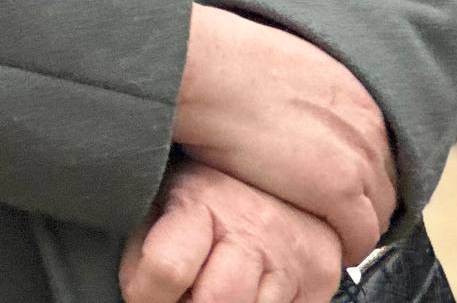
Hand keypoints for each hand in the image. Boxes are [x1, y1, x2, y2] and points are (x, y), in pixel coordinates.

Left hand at [121, 160, 346, 302]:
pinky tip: (253, 284)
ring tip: (220, 280)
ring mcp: (294, 256)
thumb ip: (146, 242)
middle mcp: (255, 227)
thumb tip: (133, 290)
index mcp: (203, 200)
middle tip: (187, 291)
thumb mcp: (165, 198)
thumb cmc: (211, 187)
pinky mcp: (322, 281)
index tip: (143, 294)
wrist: (283, 167)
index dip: (146, 292)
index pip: (167, 268)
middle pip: (216, 302)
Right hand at [172, 7, 392, 264]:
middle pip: (384, 183)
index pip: (376, 151)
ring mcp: (357, 158)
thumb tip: (286, 108)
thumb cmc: (222, 67)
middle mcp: (366, 126)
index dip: (358, 176)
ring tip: (326, 239)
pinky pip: (361, 236)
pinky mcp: (338, 189)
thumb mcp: (280, 70)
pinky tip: (324, 250)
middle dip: (363, 204)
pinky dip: (347, 247)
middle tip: (334, 221)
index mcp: (354, 95)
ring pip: (378, 213)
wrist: (207, 71)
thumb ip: (301, 95)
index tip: (338, 191)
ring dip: (356, 229)